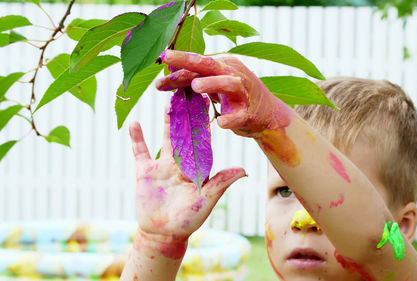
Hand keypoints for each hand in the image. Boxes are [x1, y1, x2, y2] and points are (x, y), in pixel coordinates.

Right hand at [128, 103, 245, 239]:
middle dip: (188, 114)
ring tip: (170, 100)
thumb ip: (221, 183)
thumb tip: (244, 170)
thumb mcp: (206, 200)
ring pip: (165, 137)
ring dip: (167, 120)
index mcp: (197, 167)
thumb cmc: (188, 220)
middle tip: (191, 91)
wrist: (163, 234)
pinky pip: (140, 152)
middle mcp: (181, 162)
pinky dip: (137, 139)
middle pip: (185, 133)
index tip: (211, 104)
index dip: (206, 123)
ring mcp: (162, 166)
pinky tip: (135, 122)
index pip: (202, 141)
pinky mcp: (145, 172)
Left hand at [156, 50, 294, 136]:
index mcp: (223, 65)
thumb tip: (167, 71)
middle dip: (188, 61)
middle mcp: (234, 74)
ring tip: (196, 87)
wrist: (268, 114)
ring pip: (229, 83)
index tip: (160, 58)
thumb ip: (194, 77)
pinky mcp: (249, 113)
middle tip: (169, 60)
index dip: (178, 61)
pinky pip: (239, 115)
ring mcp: (243, 94)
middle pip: (210, 65)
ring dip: (213, 83)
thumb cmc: (234, 96)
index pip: (197, 61)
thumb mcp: (215, 83)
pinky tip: (220, 123)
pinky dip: (230, 119)